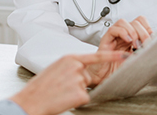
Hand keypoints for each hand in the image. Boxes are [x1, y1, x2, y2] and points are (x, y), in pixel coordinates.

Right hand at [10, 51, 127, 114]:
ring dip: (75, 92)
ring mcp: (79, 80)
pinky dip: (75, 100)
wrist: (33, 99)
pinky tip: (64, 98)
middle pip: (87, 76)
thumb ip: (70, 66)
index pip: (96, 56)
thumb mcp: (56, 68)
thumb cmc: (41, 85)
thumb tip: (80, 71)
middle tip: (62, 86)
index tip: (124, 55)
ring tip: (60, 92)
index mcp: (70, 58)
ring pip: (85, 88)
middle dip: (78, 82)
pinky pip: (84, 98)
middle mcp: (76, 67)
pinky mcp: (81, 94)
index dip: (112, 56)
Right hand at [88, 16, 151, 85]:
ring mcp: (114, 37)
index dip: (148, 28)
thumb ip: (144, 55)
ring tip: (135, 43)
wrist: (103, 80)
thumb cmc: (117, 73)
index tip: (152, 40)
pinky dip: (122, 32)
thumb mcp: (136, 63)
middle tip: (145, 44)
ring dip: (132, 31)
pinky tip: (127, 41)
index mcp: (132, 40)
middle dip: (143, 32)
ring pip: (123, 22)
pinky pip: (113, 29)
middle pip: (135, 21)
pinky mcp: (105, 40)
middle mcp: (123, 36)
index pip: (141, 23)